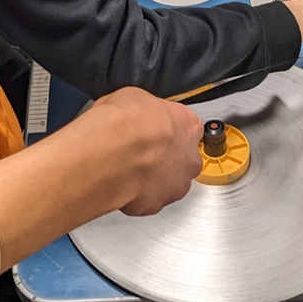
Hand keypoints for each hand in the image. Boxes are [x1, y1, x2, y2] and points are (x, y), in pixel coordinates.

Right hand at [89, 88, 203, 216]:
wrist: (113, 153)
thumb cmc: (126, 123)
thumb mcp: (132, 96)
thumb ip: (142, 110)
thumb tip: (132, 111)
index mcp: (188, 125)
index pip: (186, 126)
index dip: (166, 128)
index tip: (153, 128)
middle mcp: (189, 157)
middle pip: (182, 158)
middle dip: (163, 156)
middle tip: (139, 150)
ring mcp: (176, 184)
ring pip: (167, 182)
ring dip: (151, 177)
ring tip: (126, 168)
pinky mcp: (157, 205)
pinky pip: (147, 199)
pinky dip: (134, 194)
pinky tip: (119, 182)